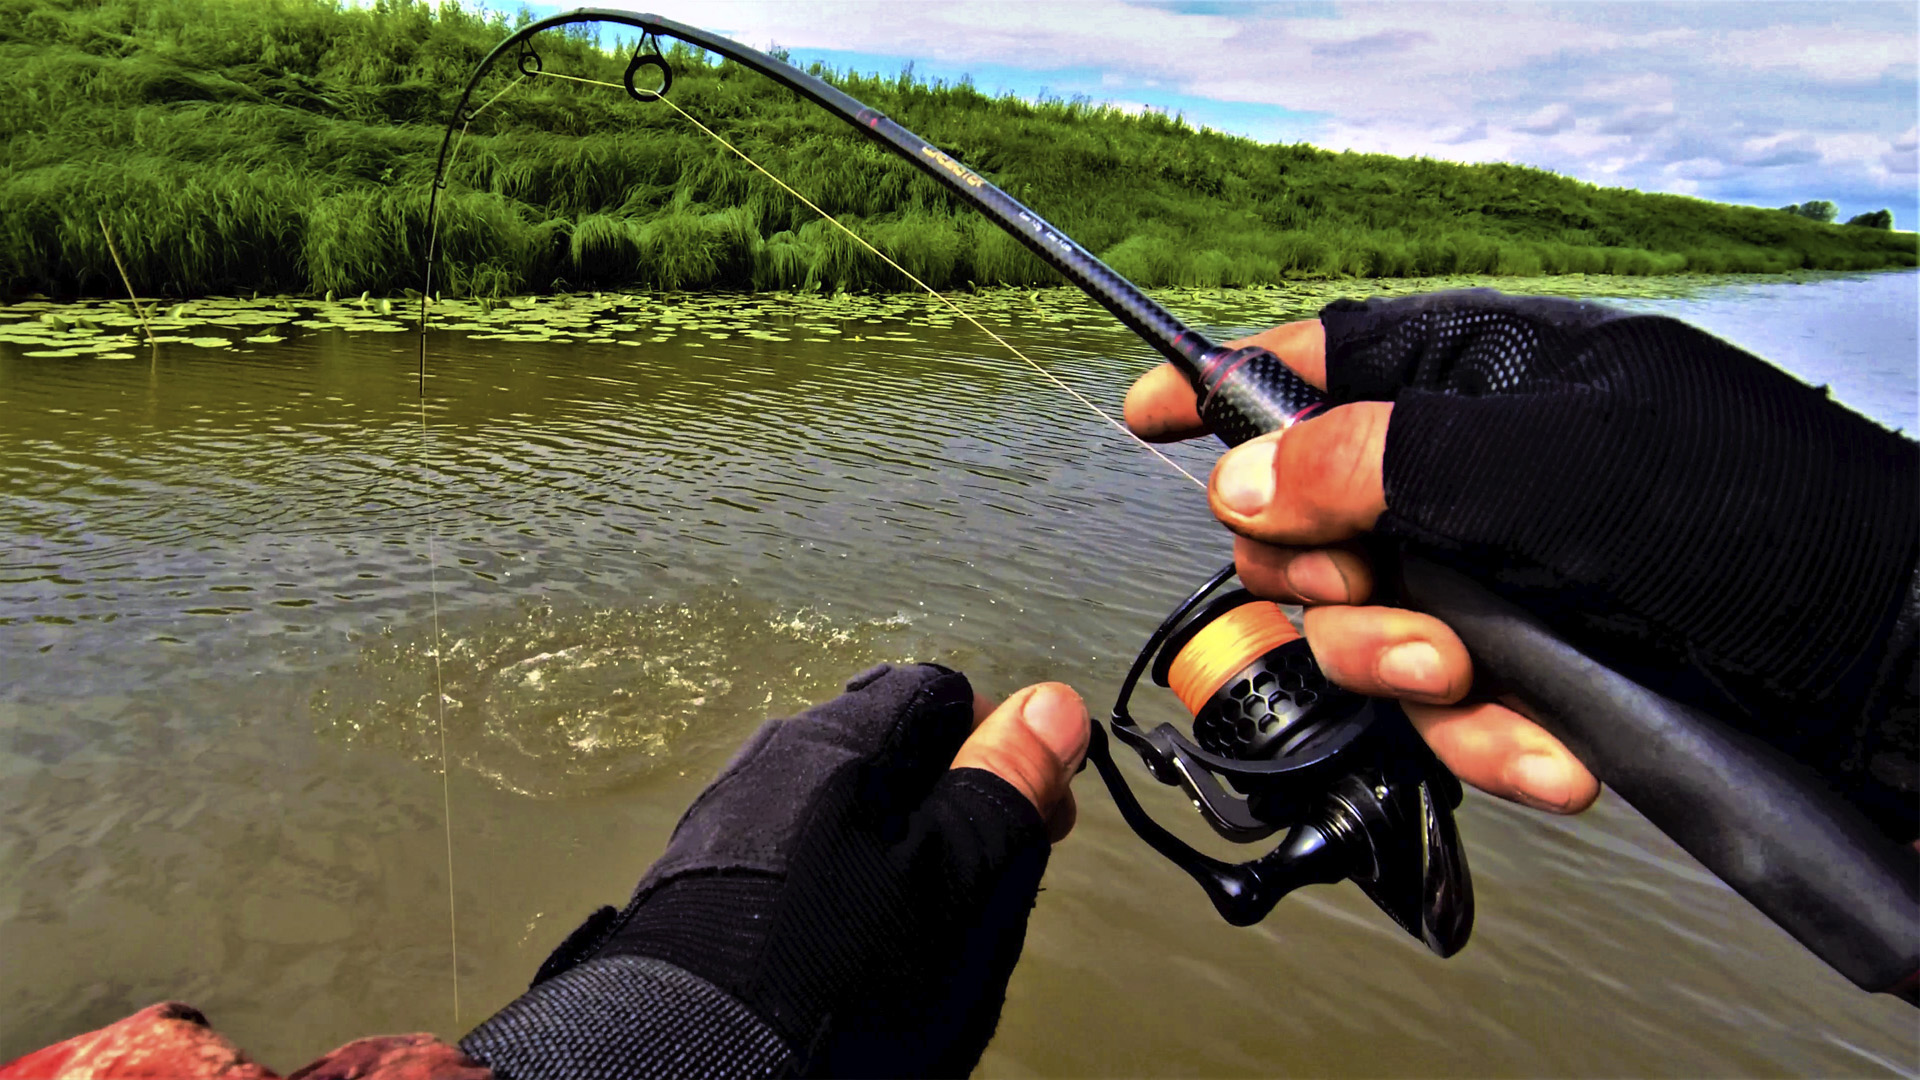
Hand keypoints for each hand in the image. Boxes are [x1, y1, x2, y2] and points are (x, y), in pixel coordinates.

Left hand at [462, 664, 1089, 1078]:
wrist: (699, 1057)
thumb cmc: (847, 954)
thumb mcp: (956, 873)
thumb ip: (1003, 782)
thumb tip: (1052, 698)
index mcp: (839, 734)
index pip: (945, 692)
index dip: (1009, 746)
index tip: (1041, 821)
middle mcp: (775, 755)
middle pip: (894, 750)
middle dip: (955, 804)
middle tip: (987, 885)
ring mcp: (729, 818)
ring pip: (845, 807)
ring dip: (898, 846)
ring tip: (921, 926)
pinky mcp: (699, 882)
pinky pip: (798, 856)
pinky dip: (841, 882)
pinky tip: (847, 942)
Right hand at [1127, 289, 1917, 844]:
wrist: (1881, 673)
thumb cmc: (1754, 528)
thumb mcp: (1557, 468)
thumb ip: (1382, 460)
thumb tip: (1241, 478)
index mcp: (1481, 383)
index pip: (1319, 359)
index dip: (1223, 384)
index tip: (1144, 413)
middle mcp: (1471, 477)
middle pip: (1305, 522)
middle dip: (1329, 588)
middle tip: (1394, 616)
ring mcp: (1494, 577)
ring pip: (1359, 632)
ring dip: (1401, 677)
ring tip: (1480, 689)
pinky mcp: (1525, 668)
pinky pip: (1439, 711)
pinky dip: (1482, 743)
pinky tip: (1552, 757)